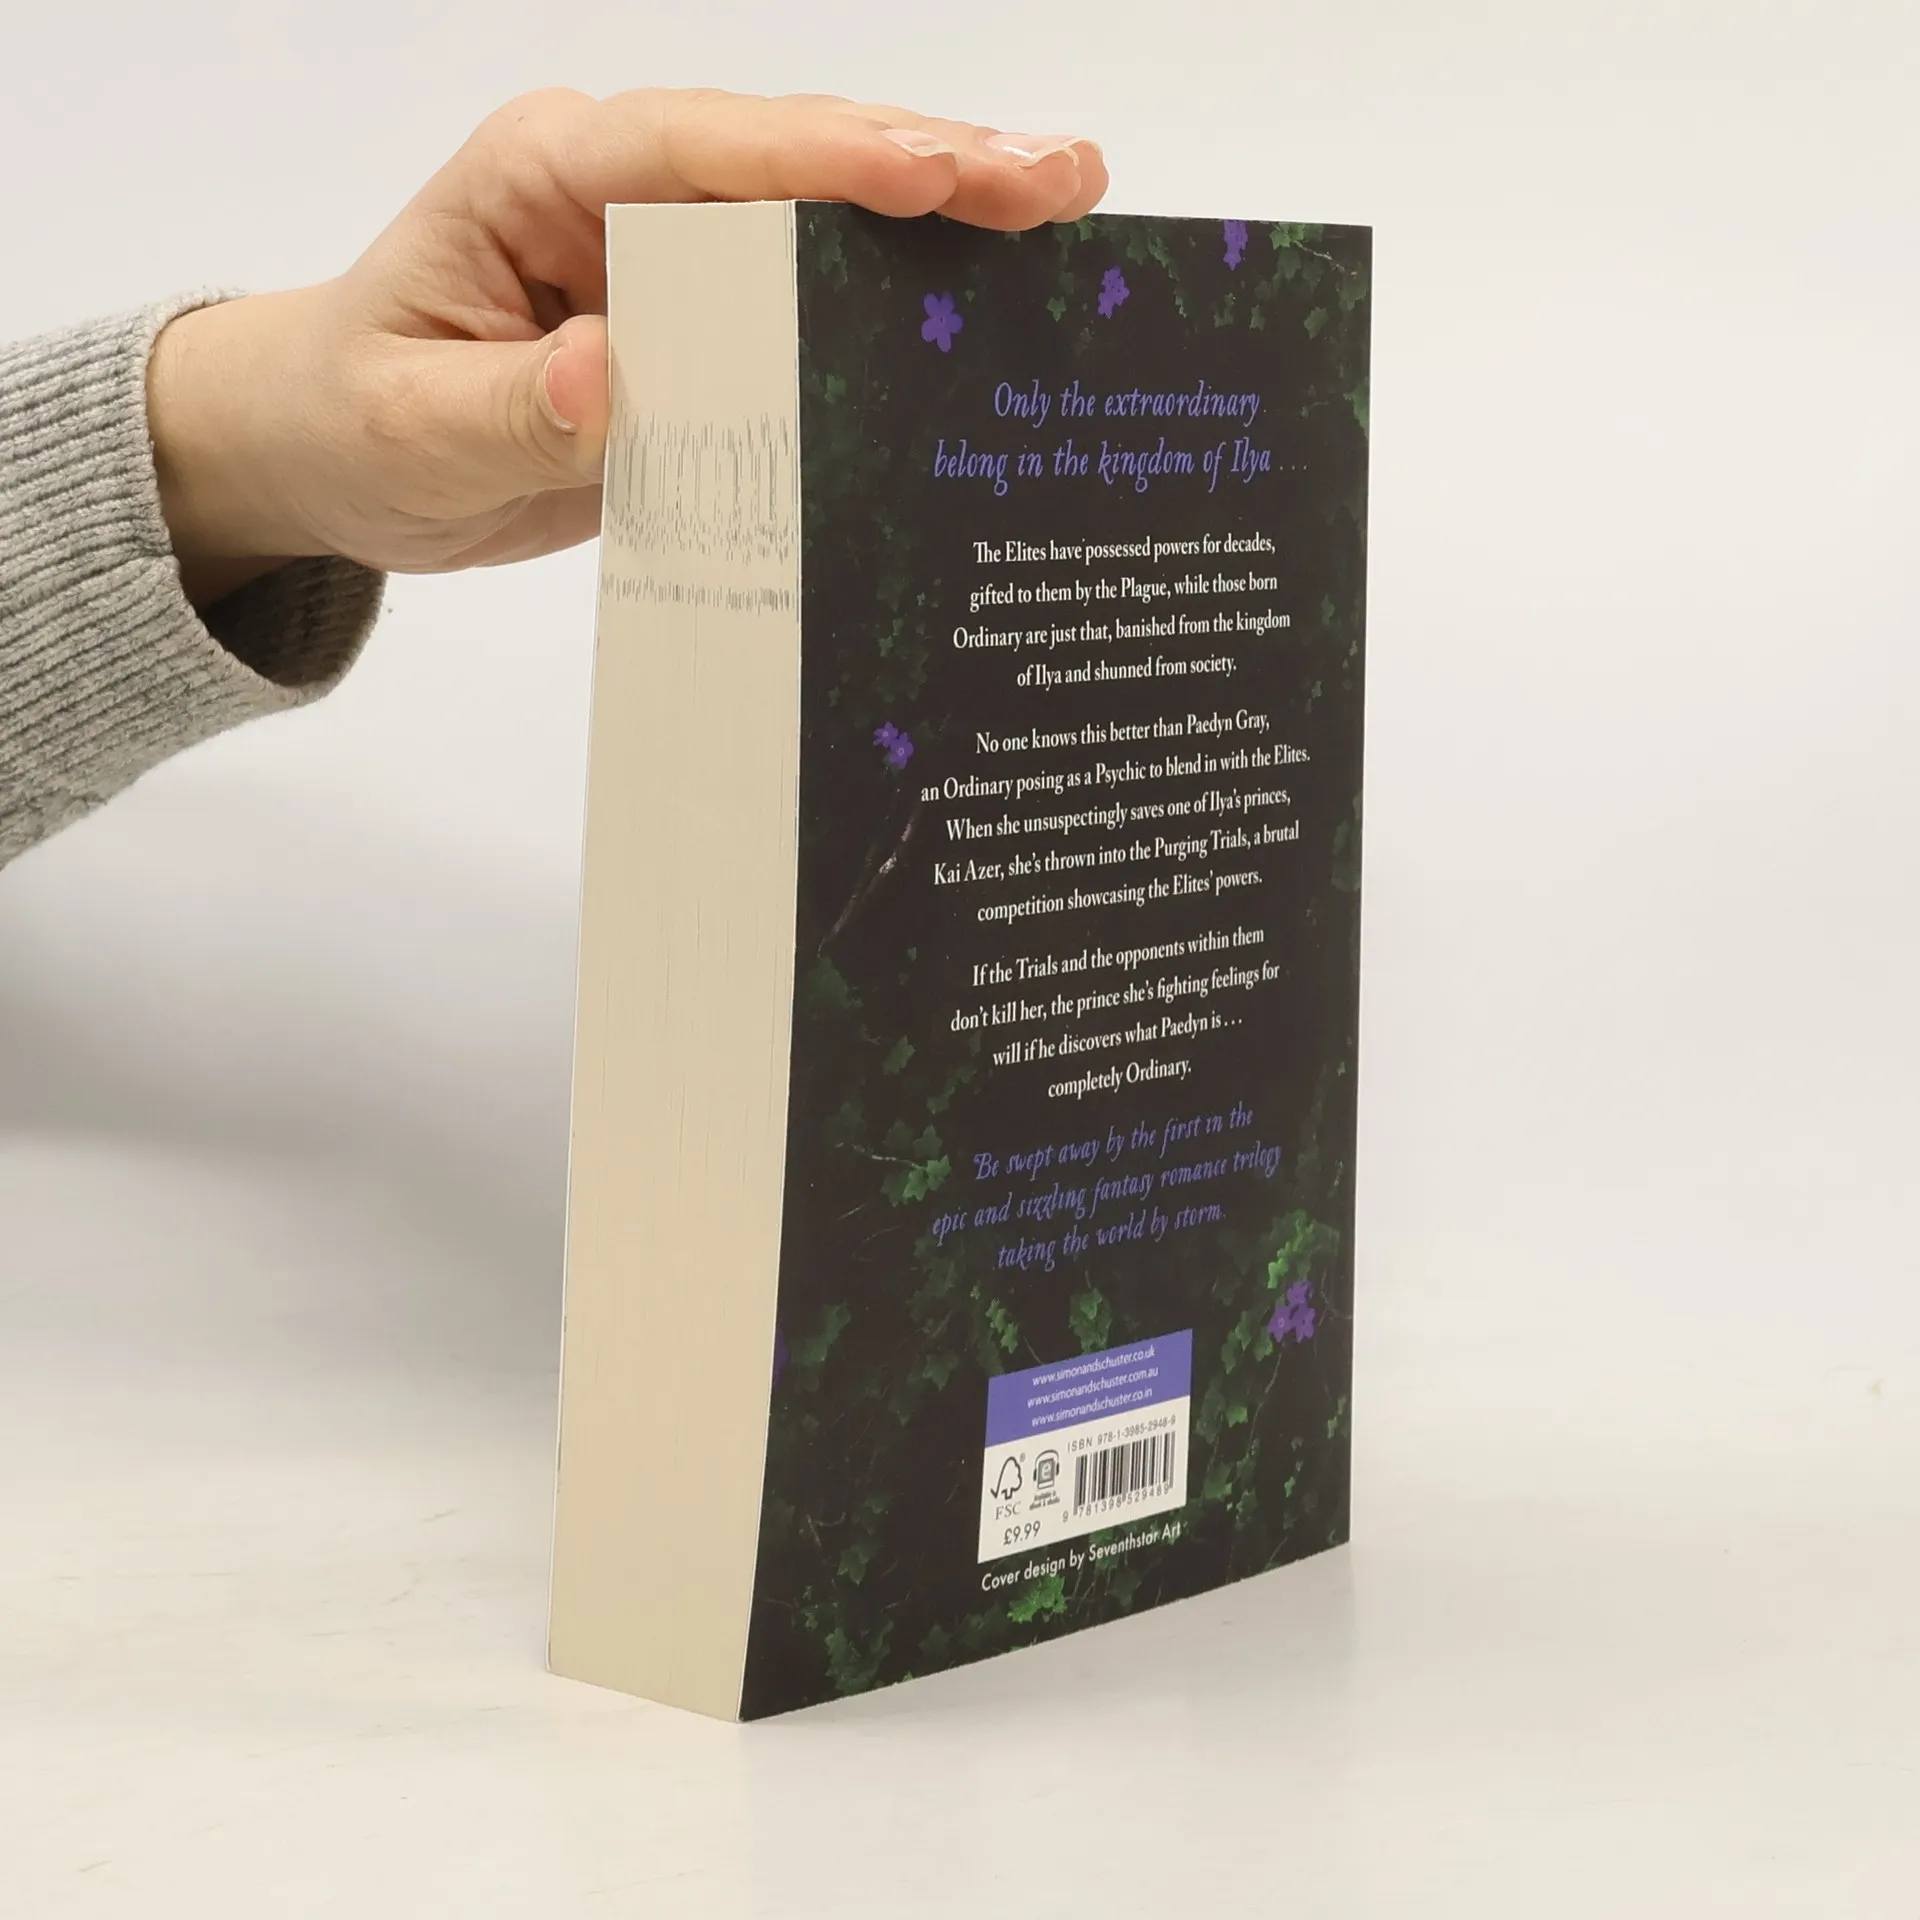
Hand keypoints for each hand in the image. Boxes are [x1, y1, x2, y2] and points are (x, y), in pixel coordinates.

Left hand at [146, 89, 1107, 605]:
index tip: (930, 172)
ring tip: (1065, 210)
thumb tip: (610, 379)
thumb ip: (505, 408)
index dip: (821, 157)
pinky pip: (814, 306)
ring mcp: (676, 257)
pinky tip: (989, 306)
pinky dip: (903, 304)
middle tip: (1061, 177)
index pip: (699, 151)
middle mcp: (625, 195)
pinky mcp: (705, 327)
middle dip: (930, 164)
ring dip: (944, 218)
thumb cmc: (355, 418)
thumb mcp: (408, 428)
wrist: (341, 453)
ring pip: (824, 221)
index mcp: (546, 177)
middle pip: (794, 160)